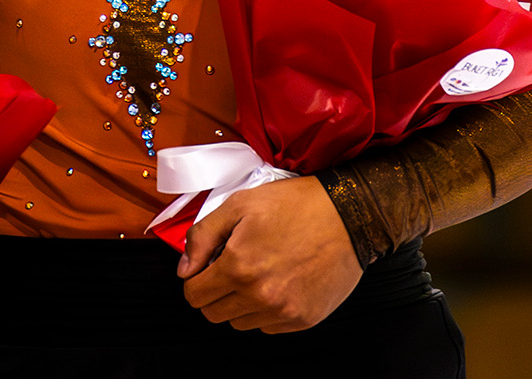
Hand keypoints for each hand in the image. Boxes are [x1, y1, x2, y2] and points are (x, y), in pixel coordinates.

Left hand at [179, 175, 361, 332]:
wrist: (347, 215)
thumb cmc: (296, 206)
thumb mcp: (239, 205)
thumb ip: (202, 236)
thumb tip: (185, 267)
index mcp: (239, 266)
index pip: (194, 295)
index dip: (194, 280)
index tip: (203, 269)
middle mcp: (260, 296)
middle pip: (214, 314)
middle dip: (213, 293)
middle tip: (227, 269)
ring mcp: (284, 312)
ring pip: (239, 323)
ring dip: (238, 303)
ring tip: (255, 272)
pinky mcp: (304, 320)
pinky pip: (268, 327)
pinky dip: (264, 310)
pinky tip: (275, 282)